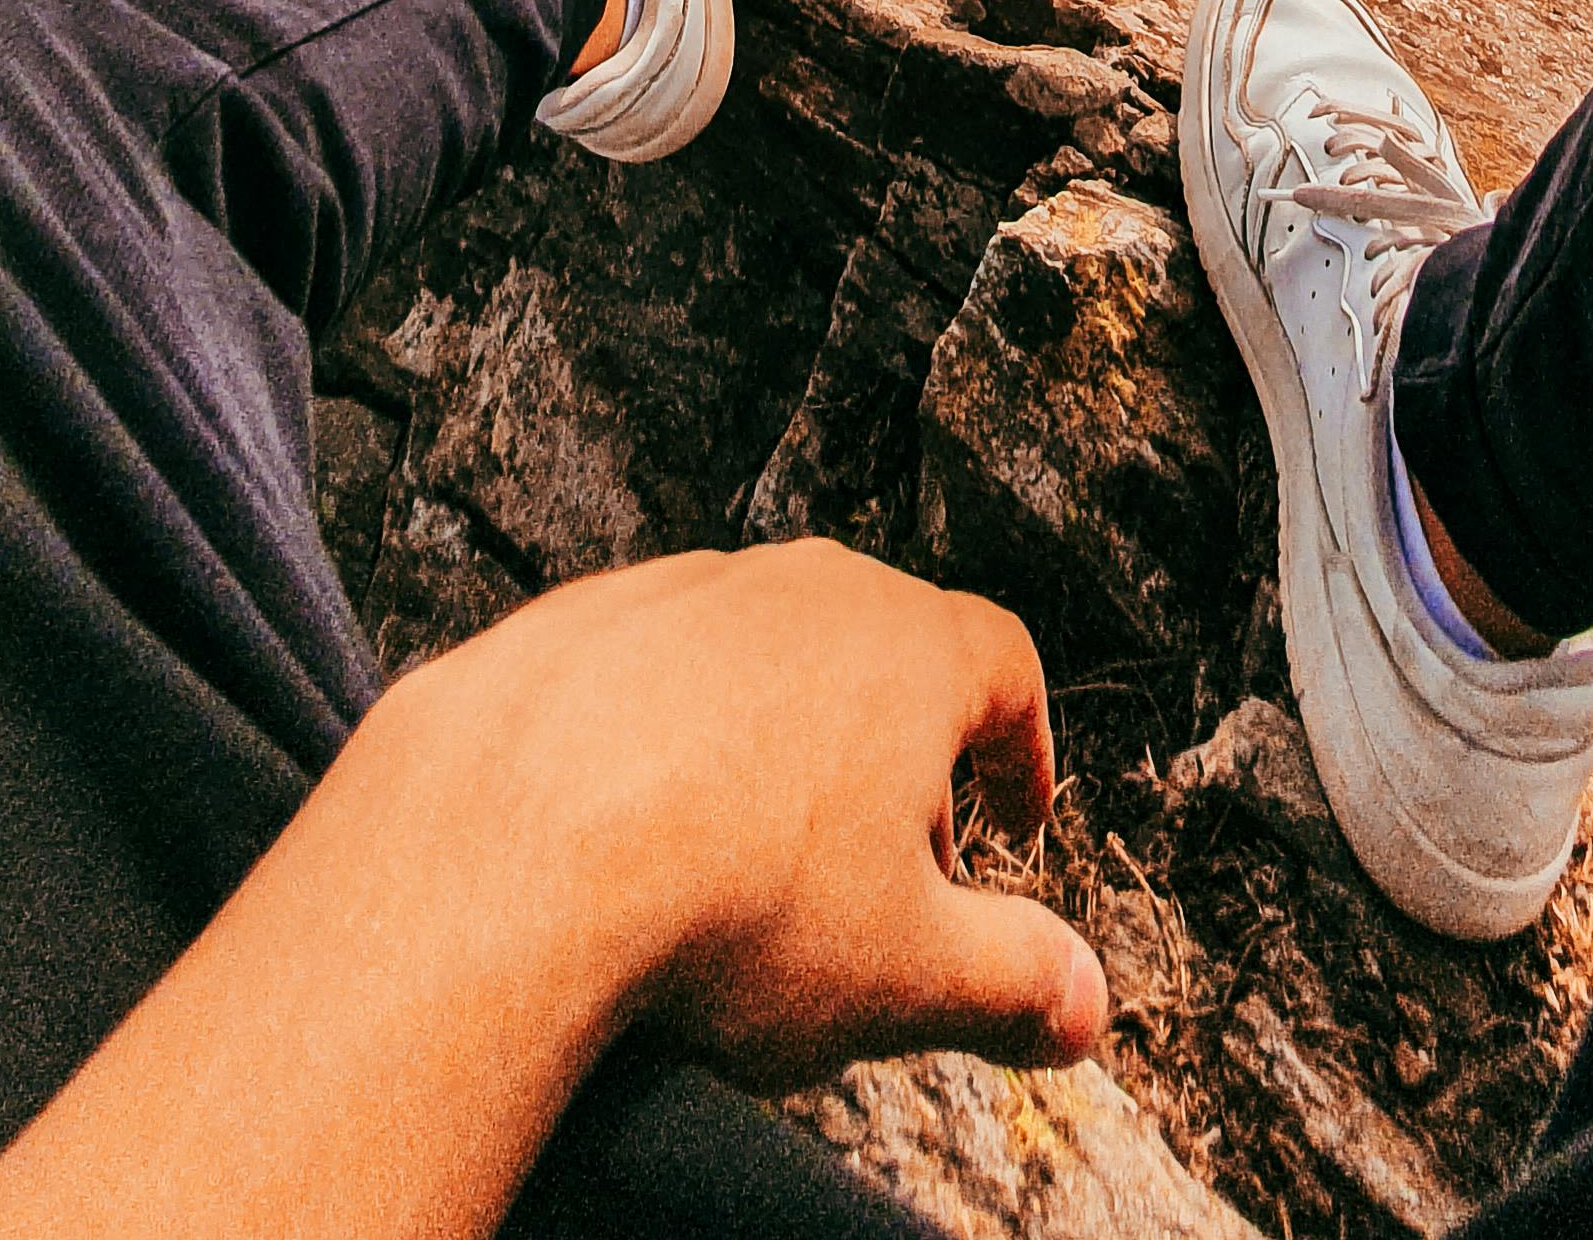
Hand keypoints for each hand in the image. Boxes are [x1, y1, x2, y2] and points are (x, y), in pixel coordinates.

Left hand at [0, 537, 1106, 1239]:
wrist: (506, 850)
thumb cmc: (728, 905)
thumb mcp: (908, 973)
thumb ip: (1017, 982)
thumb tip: (1086, 1005)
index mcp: (903, 646)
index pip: (1004, 665)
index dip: (1020, 748)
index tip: (1008, 819)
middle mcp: (796, 588)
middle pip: (882, 649)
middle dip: (898, 755)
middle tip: (887, 865)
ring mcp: (675, 591)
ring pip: (759, 654)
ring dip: (776, 738)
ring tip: (753, 854)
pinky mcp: (569, 621)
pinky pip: (645, 672)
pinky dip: (661, 737)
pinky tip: (637, 830)